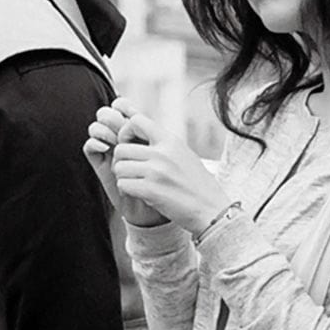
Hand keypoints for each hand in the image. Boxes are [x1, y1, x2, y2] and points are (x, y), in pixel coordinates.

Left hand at [93, 97, 231, 235]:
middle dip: (121, 161)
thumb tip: (138, 134)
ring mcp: (156, 172)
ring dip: (123, 177)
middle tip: (131, 170)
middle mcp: (162, 153)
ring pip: (119, 168)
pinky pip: (122, 184)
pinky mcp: (150, 191)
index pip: (136, 122)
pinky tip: (139, 193)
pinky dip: (127, 190)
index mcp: (171, 141)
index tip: (130, 145)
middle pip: (121, 149)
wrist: (211, 208)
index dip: (126, 132)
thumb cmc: (197, 183)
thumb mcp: (184, 154)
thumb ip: (163, 144)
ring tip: (136, 182)